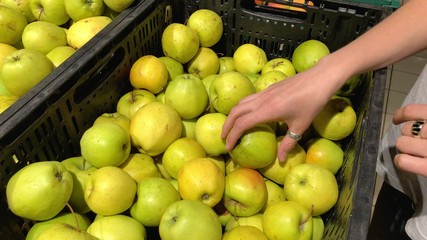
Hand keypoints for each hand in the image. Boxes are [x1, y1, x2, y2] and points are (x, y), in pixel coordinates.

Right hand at [221, 66, 339, 160]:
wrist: (320, 78)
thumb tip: (281, 160)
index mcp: (267, 111)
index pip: (242, 124)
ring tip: (231, 126)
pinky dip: (242, 107)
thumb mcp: (301, 126)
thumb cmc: (312, 103)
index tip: (229, 147)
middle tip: (224, 137)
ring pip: (241, 102)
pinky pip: (250, 98)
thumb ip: (288, 144)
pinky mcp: (269, 88)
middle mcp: (262, 100)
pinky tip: (248, 114)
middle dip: (227, 125)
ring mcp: (264, 92)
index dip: (232, 136)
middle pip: (235, 111)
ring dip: (233, 114)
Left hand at [393, 104, 426, 176]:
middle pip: (406, 129)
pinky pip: (402, 161)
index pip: (412, 111)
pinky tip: (410, 162)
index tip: (398, 119)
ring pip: (402, 143)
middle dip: (409, 136)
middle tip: (419, 142)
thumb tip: (415, 119)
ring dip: (407, 148)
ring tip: (418, 153)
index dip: (401, 115)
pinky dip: (402, 161)